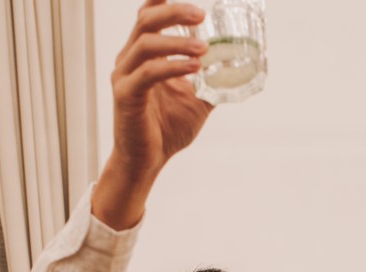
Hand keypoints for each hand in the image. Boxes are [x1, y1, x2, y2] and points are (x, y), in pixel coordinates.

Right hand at [94, 0, 212, 228]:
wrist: (146, 161)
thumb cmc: (165, 130)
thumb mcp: (196, 100)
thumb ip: (212, 81)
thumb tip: (240, 71)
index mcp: (142, 55)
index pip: (147, 15)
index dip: (162, 0)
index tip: (188, 0)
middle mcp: (129, 60)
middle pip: (146, 20)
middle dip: (174, 11)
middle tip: (201, 14)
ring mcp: (125, 77)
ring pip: (146, 44)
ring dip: (177, 41)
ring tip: (203, 48)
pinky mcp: (126, 96)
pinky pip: (148, 74)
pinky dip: (172, 67)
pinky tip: (194, 68)